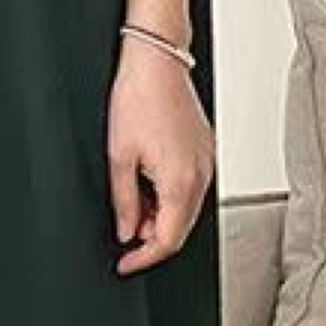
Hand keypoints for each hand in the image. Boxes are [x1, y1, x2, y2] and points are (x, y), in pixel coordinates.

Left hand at [107, 38, 213, 274]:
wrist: (157, 62)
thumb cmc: (138, 98)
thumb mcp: (119, 157)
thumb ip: (125, 202)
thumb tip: (127, 231)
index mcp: (180, 182)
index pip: (167, 240)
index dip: (143, 258)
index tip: (125, 263)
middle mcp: (200, 175)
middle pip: (181, 229)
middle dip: (152, 238)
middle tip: (125, 233)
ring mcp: (206, 162)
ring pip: (186, 209)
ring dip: (161, 217)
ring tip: (134, 204)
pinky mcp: (204, 150)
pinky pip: (191, 188)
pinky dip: (170, 197)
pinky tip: (150, 185)